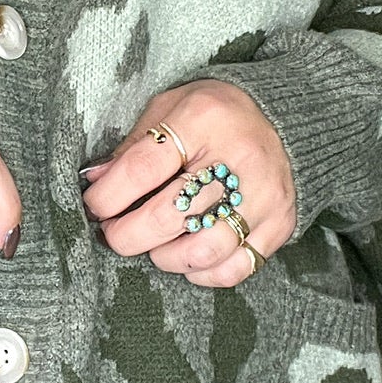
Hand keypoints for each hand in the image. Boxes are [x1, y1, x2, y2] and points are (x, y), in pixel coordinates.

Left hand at [80, 83, 295, 285]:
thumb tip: (95, 182)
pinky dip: (201, 273)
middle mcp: (237, 159)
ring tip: (153, 244)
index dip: (107, 197)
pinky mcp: (278, 224)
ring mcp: (263, 196)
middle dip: (127, 235)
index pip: (142, 170)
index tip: (95, 206)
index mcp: (202, 119)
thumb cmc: (216, 115)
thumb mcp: (170, 109)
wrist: (287, 119)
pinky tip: (187, 258)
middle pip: (168, 216)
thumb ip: (132, 147)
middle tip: (114, 233)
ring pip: (201, 251)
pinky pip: (233, 268)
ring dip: (163, 257)